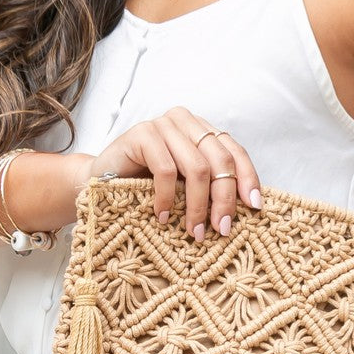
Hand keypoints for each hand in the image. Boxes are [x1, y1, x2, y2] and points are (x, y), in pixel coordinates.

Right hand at [81, 107, 261, 241]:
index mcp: (201, 131)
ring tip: (195, 231)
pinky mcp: (142, 134)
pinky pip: (166, 170)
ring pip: (197, 167)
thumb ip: (209, 187)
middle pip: (220, 160)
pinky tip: (162, 216)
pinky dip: (167, 198)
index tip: (254, 208)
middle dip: (225, 199)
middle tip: (221, 229)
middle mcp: (186, 122)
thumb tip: (246, 209)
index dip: (248, 178)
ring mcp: (163, 125)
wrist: (99, 183)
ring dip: (198, 205)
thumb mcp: (185, 188)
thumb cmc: (146, 188)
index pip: (235, 151)